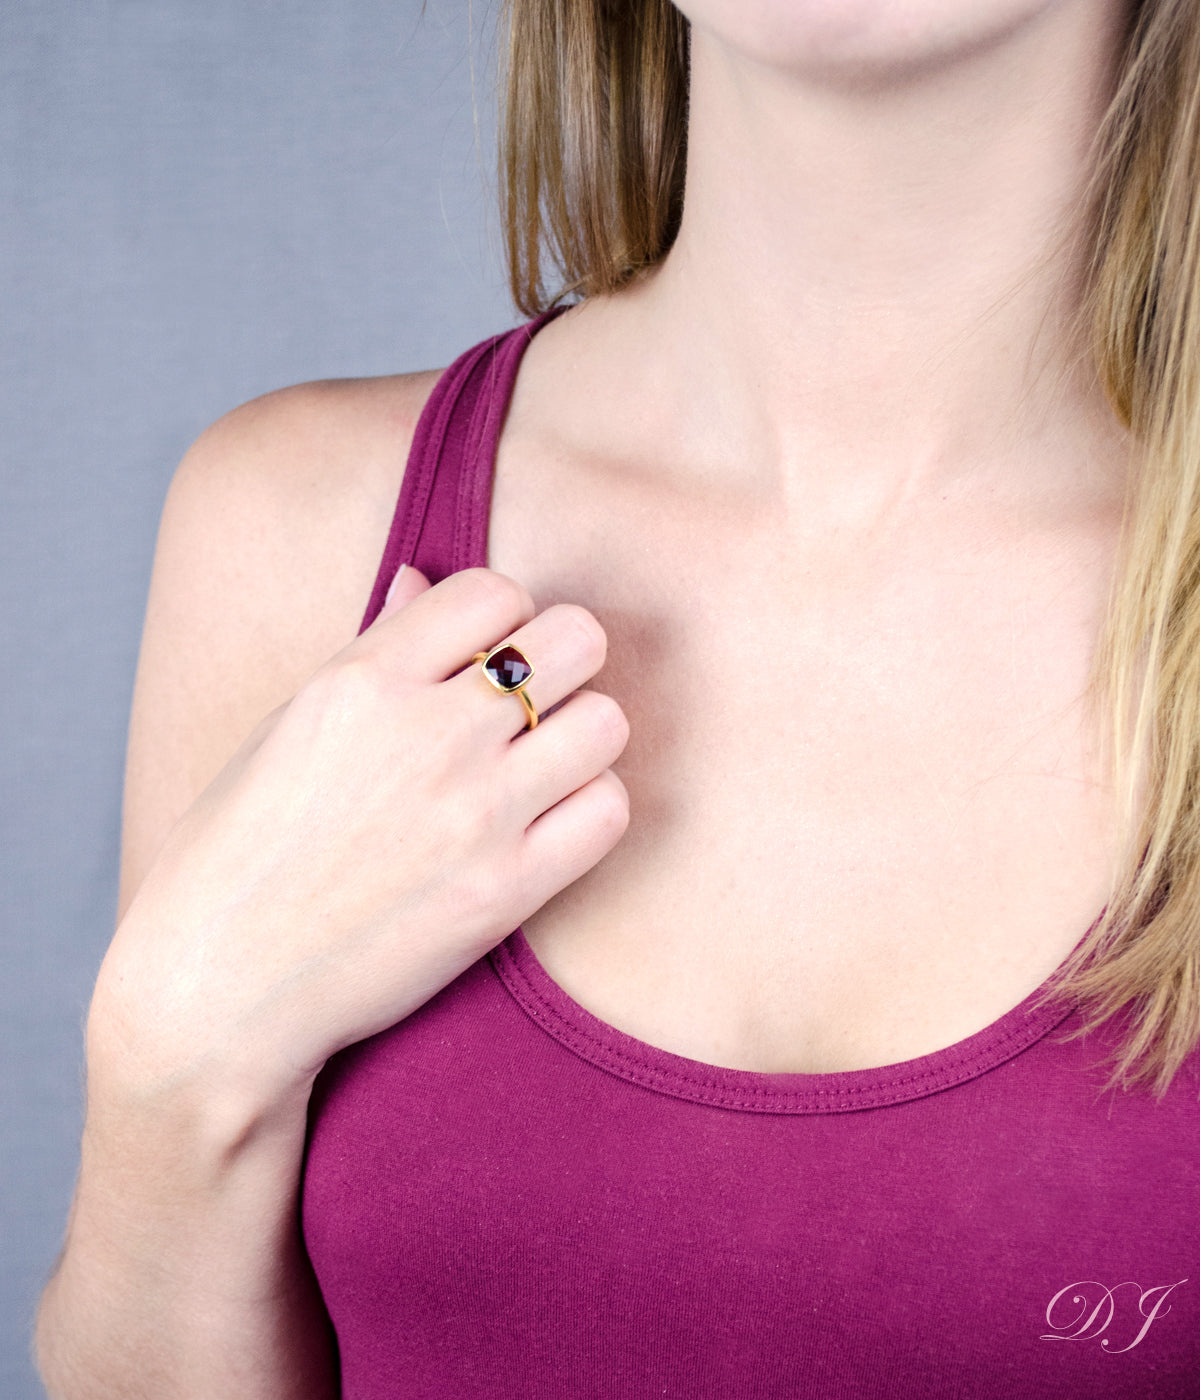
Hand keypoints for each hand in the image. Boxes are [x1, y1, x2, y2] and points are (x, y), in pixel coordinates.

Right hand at [94, 567, 629, 1100]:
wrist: (219, 987)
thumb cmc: (236, 851)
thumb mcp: (287, 727)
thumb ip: (372, 648)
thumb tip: (421, 579)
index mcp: (363, 680)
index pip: (494, 590)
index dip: (505, 616)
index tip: (487, 655)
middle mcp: (427, 734)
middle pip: (576, 640)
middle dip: (564, 660)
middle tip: (532, 705)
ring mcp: (473, 813)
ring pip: (607, 722)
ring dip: (583, 737)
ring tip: (542, 766)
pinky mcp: (504, 891)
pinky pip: (608, 811)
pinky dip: (591, 809)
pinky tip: (549, 822)